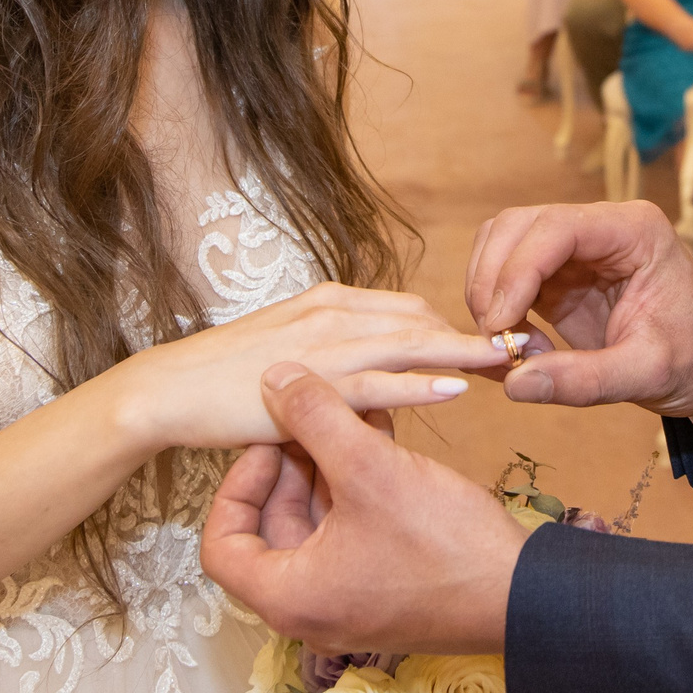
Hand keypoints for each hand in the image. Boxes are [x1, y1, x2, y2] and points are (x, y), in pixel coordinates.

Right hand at [111, 283, 507, 452]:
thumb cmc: (222, 376)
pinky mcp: (315, 385)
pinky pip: (380, 383)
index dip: (453, 324)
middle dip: (474, 334)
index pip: (407, 308)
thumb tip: (368, 375)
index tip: (494, 338)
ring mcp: (325, 348)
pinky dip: (422, 384)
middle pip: (421, 320)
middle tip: (523, 347)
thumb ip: (330, 356)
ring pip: (411, 345)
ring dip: (466, 353)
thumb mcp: (286, 352)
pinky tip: (458, 388)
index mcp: (329, 303)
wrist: (169, 390)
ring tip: (511, 361)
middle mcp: (334, 314)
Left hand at [202, 364, 529, 653]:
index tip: (269, 443)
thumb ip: (314, 416)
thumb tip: (274, 377)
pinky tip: (382, 439)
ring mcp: (348, 604)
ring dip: (328, 471)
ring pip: (314, 528)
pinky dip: (356, 491)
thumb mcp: (369, 468)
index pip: (221, 545)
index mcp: (287, 596)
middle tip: (312, 419)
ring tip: (353, 417)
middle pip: (270, 530)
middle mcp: (309, 609)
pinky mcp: (383, 593)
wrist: (524, 595)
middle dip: (291, 468)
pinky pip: (349, 537)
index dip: (237, 485)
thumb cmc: (441, 544)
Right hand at [464, 201, 692, 416]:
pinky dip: (496, 308)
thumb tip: (515, 384)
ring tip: (509, 347)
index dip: (517, 271)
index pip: (557, 227)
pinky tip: (515, 349)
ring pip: (502, 244)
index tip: (501, 323)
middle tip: (495, 341)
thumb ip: (585, 380)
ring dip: (488, 292)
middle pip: (517, 226)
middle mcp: (601, 226)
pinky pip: (505, 275)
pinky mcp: (557, 273)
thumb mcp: (649, 375)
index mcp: (636, 231)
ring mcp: (576, 247)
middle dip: (494, 281)